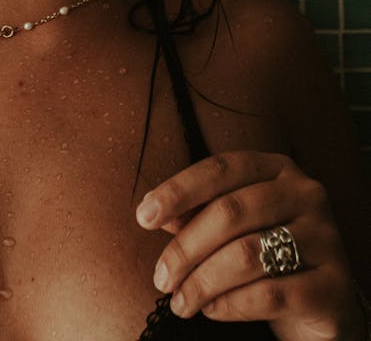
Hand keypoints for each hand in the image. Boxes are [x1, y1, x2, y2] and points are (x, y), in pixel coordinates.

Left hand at [136, 151, 363, 340]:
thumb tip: (156, 213)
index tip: (143, 216)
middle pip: (230, 212)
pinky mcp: (335, 285)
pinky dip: (231, 304)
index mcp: (278, 168)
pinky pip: (271, 294)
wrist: (325, 305)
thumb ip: (198, 214)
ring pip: (248, 254)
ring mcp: (326, 237)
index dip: (179, 189)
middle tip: (160, 278)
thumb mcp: (234, 229)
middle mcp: (307, 193)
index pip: (221, 168)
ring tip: (180, 301)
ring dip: (202, 282)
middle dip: (185, 248)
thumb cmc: (269, 255)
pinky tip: (211, 310)